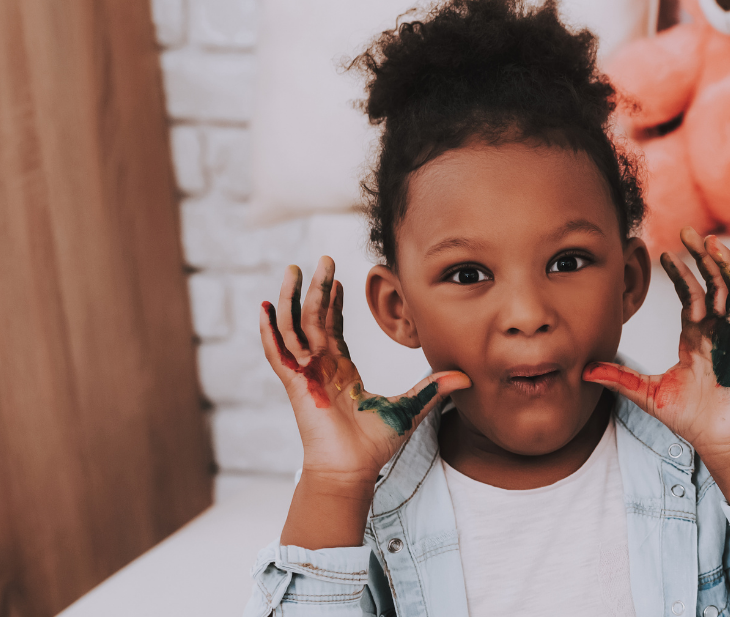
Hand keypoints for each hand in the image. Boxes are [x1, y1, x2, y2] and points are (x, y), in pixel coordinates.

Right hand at [260, 257, 470, 486]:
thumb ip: (432, 389)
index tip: (338, 280)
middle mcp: (321, 367)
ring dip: (292, 299)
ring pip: (294, 327)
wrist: (353, 469)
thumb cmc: (374, 444)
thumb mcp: (409, 407)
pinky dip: (269, 331)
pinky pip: (278, 353)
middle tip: (321, 260)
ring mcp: (306, 374)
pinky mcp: (296, 384)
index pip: (332, 328)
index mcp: (342, 370)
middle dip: (316, 289)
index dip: (333, 304)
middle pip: (313, 318)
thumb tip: (465, 377)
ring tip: (293, 270)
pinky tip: (264, 308)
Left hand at [583, 228, 729, 464]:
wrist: (717, 438)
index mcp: (696, 336)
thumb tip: (584, 371)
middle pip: (714, 284)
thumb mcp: (647, 393)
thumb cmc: (689, 417)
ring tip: (712, 244)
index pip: (691, 296)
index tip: (665, 255)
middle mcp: (716, 331)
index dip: (681, 275)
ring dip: (725, 266)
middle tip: (689, 231)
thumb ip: (619, 378)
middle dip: (703, 258)